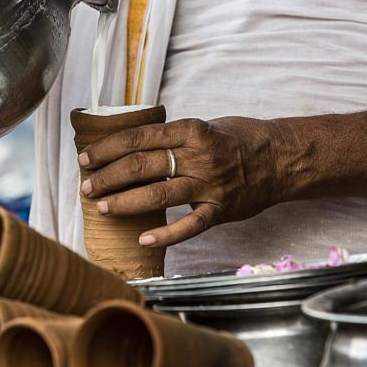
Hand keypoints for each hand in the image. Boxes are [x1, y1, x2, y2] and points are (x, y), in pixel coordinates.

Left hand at [77, 117, 287, 246]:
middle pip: (140, 166)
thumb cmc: (237, 139)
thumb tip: (130, 146)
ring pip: (157, 194)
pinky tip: (143, 241)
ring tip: (102, 208)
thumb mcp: (203, 126)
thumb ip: (170, 137)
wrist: (281, 159)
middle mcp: (197, 156)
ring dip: (124, 203)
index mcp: (189, 130)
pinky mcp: (220, 210)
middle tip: (86, 188)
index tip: (85, 160)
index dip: (106, 150)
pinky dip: (166, 235)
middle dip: (107, 177)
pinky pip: (189, 226)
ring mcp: (209, 185)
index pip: (137, 138)